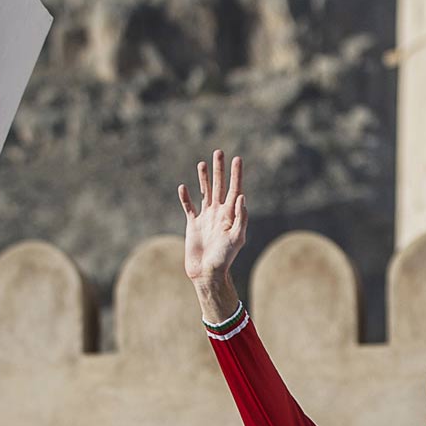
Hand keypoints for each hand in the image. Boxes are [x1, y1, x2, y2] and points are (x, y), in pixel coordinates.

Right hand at [178, 149, 247, 315]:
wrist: (207, 273)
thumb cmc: (224, 258)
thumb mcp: (237, 238)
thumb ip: (240, 218)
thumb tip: (242, 196)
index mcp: (231, 215)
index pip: (235, 189)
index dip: (236, 174)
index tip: (237, 159)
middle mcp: (219, 214)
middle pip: (220, 186)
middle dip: (220, 170)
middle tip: (219, 152)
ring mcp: (206, 218)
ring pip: (205, 193)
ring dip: (204, 178)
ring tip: (203, 163)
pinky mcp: (193, 225)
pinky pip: (189, 207)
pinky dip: (186, 197)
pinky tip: (183, 187)